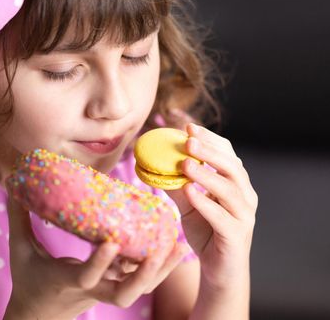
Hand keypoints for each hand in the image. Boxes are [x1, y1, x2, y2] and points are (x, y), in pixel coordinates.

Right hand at [4, 186, 189, 319]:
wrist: (38, 316)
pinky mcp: (111, 286)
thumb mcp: (19, 250)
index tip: (111, 241)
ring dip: (160, 271)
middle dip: (145, 276)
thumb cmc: (28, 281)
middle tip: (161, 250)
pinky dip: (157, 267)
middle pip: (124, 294)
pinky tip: (171, 247)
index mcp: (66, 281)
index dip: (99, 263)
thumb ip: (19, 217)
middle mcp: (91, 290)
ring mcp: (104, 291)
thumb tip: (11, 183)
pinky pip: (138, 280)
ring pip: (138, 289)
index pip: (86, 277)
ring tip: (179, 245)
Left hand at [166, 123, 257, 288]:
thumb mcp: (188, 204)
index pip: (228, 154)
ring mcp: (244, 216)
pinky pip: (222, 217)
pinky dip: (206, 203)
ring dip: (207, 175)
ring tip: (186, 164)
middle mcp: (245, 196)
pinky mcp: (236, 236)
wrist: (219, 270)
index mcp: (236, 184)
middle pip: (232, 167)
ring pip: (230, 190)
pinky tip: (189, 192)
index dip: (210, 139)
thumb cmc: (205, 231)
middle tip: (188, 141)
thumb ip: (175, 184)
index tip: (188, 127)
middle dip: (210, 152)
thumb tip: (151, 164)